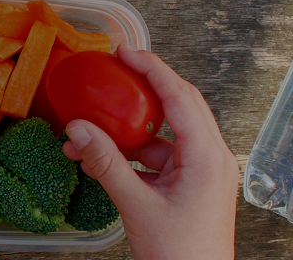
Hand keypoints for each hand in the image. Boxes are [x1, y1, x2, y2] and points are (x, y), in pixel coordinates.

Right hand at [62, 44, 238, 258]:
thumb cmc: (181, 255)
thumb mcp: (136, 205)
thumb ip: (106, 163)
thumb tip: (80, 130)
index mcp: (208, 157)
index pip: (180, 97)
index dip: (152, 69)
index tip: (126, 52)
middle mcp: (213, 159)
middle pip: (180, 106)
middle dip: (145, 88)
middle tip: (118, 69)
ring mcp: (205, 173)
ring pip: (167, 135)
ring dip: (131, 132)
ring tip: (93, 134)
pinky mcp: (194, 187)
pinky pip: (164, 158)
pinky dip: (136, 156)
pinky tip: (105, 161)